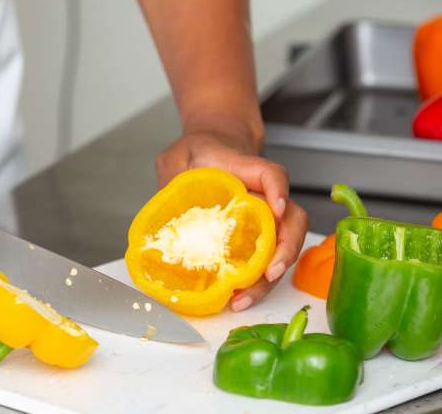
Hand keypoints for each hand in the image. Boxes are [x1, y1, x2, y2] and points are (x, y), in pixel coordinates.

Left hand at [156, 128, 308, 310]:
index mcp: (248, 170)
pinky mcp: (255, 239)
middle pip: (292, 221)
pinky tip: (238, 298)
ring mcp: (265, 220)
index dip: (278, 190)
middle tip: (269, 272)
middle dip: (285, 250)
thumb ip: (171, 170)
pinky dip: (257, 283)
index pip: (272, 175)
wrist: (211, 153)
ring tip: (244, 298)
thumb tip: (160, 201)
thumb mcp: (180, 155)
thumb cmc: (198, 154)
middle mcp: (265, 197)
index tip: (276, 208)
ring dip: (269, 277)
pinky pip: (266, 261)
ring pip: (283, 248)